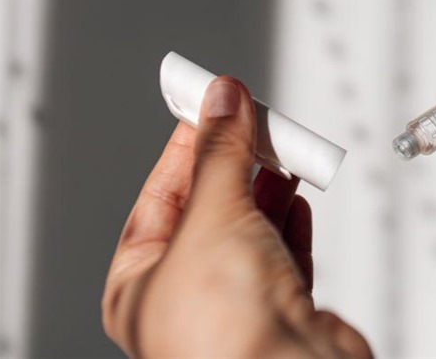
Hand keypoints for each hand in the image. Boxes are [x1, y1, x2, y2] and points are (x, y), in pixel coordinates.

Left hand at [102, 77, 370, 357]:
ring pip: (251, 228)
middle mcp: (188, 295)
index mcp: (141, 284)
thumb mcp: (211, 216)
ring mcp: (238, 303)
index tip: (210, 105)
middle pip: (209, 208)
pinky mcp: (284, 308)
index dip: (186, 146)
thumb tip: (221, 101)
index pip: (159, 196)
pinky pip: (284, 252)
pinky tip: (294, 196)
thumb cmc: (225, 334)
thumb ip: (220, 155)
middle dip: (234, 163)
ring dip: (267, 187)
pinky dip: (290, 221)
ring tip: (281, 151)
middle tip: (254, 122)